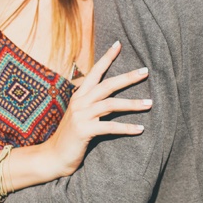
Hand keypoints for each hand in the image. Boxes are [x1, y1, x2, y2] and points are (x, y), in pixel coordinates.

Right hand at [42, 41, 150, 177]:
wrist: (53, 157)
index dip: (106, 58)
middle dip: (127, 77)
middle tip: (145, 71)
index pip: (94, 72)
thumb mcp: (79, 116)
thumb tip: (108, 96)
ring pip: (111, 104)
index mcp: (78, 96)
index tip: (118, 45)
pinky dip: (126, 127)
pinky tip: (140, 129)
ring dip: (132, 103)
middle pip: (107, 85)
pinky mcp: (84, 130)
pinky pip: (110, 127)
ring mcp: (80, 116)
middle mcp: (79, 102)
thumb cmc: (70, 137)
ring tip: (150, 103)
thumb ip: (91, 104)